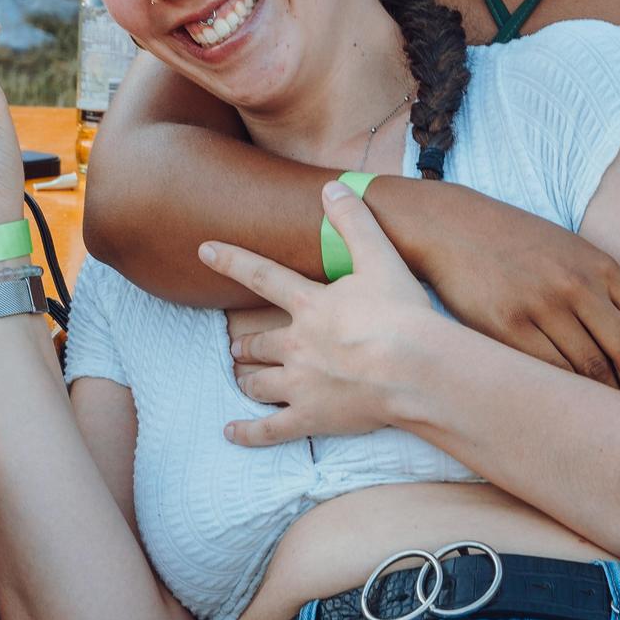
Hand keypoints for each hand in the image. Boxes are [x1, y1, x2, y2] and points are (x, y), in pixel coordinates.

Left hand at [203, 182, 437, 444]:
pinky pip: (270, 430)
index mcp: (310, 305)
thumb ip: (355, 221)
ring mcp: (301, 384)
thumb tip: (332, 185)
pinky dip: (248, 433)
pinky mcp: (313, 417)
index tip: (204, 250)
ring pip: (258, 384)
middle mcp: (297, 345)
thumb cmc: (401, 314)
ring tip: (242, 378)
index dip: (231, 260)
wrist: (416, 369)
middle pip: (257, 344)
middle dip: (244, 345)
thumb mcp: (380, 257)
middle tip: (237, 346)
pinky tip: (231, 433)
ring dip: (247, 380)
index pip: (262, 276)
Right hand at [415, 189, 619, 396]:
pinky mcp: (507, 327)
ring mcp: (542, 306)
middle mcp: (576, 285)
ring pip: (589, 371)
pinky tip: (568, 404)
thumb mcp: (568, 251)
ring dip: (603, 400)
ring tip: (607, 420)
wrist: (451, 226)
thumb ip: (602, 289)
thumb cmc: (514, 243)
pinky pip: (548, 373)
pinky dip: (564, 395)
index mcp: (600, 264)